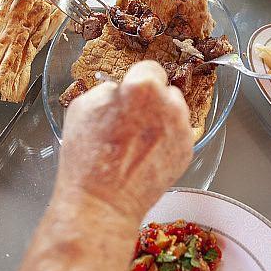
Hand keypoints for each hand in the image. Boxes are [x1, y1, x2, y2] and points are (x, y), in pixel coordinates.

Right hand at [56, 61, 192, 221]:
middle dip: (150, 102)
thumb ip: (108, 91)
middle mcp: (168, 105)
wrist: (103, 201)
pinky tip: (146, 154)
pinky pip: (178, 135)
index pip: (149, 68)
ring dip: (161, 120)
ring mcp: (181, 129)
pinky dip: (166, 141)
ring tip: (137, 141)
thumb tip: (118, 90)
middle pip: (164, 91)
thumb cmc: (89, 159)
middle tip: (131, 121)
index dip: (137, 81)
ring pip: (175, 113)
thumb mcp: (83, 108)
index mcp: (142, 88)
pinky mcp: (187, 151)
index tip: (132, 91)